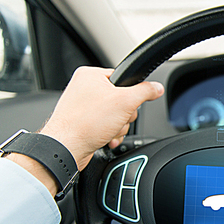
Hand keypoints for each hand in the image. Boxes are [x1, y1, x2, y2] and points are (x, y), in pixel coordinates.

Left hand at [40, 67, 163, 170]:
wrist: (67, 148)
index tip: (129, 103)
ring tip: (108, 130)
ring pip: (115, 115)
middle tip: (116, 119)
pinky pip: (106, 125)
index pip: (123, 79)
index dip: (130, 94)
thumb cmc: (85, 123)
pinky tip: (106, 138)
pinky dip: (110, 133)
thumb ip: (145, 91)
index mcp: (90, 75)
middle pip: (121, 99)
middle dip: (124, 115)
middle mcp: (84, 88)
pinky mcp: (83, 122)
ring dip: (118, 127)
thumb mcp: (125, 102)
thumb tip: (156, 87)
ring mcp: (82, 106)